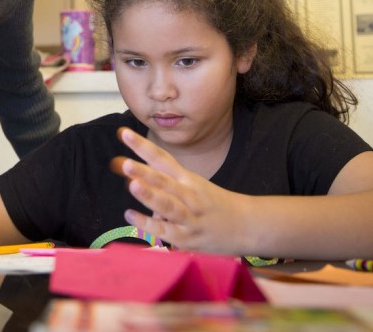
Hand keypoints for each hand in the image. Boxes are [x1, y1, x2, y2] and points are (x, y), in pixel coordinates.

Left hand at [113, 127, 248, 253]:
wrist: (248, 225)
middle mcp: (189, 195)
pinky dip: (148, 224)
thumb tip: (134, 181)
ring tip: (132, 184)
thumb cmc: (213, 204)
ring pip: (168, 205)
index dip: (142, 146)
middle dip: (144, 172)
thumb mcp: (193, 186)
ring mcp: (188, 217)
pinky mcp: (186, 238)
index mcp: (188, 179)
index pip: (162, 158)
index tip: (124, 134)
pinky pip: (165, 231)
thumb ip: (164, 182)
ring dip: (150, 195)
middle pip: (164, 181)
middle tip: (125, 163)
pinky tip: (130, 214)